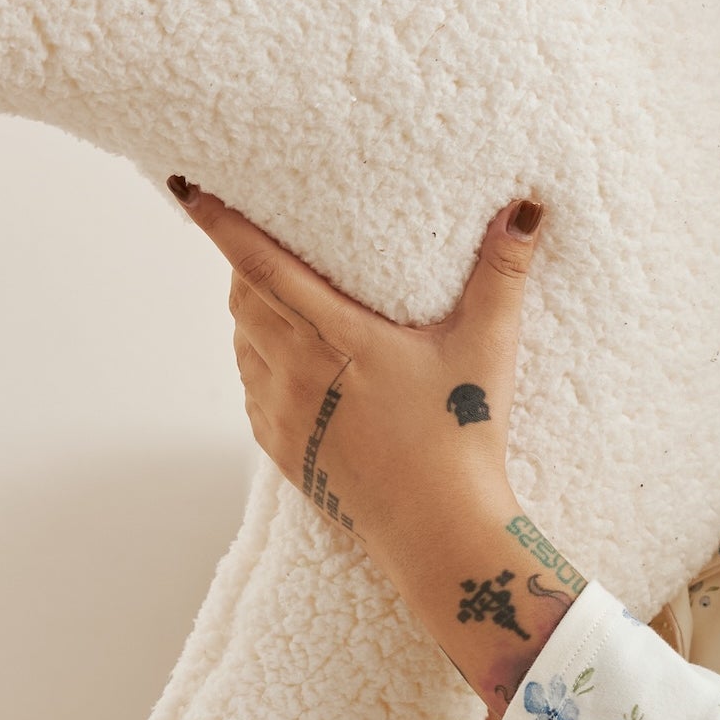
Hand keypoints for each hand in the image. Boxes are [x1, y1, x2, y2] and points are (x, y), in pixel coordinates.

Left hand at [168, 175, 545, 579]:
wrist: (439, 530)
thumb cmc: (462, 437)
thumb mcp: (487, 348)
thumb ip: (503, 273)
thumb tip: (528, 210)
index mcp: (334, 339)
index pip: (259, 265)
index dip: (221, 223)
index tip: (192, 189)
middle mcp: (293, 372)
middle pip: (242, 297)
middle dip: (242, 260)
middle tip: (257, 234)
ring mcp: (280, 414)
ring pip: (242, 341)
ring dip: (251, 310)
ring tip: (278, 293)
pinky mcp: (281, 449)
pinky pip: (252, 387)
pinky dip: (259, 359)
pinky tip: (290, 357)